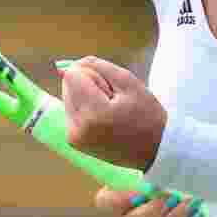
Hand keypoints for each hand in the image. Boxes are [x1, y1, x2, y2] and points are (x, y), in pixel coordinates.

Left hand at [58, 56, 166, 170]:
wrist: (155, 150)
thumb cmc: (146, 113)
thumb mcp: (127, 81)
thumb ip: (95, 66)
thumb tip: (61, 67)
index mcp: (93, 114)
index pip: (72, 75)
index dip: (93, 75)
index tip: (113, 90)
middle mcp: (77, 128)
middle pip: (68, 85)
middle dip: (88, 86)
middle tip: (114, 102)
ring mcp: (73, 137)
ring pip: (68, 96)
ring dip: (86, 97)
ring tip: (110, 112)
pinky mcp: (73, 141)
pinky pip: (70, 110)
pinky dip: (85, 109)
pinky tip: (103, 120)